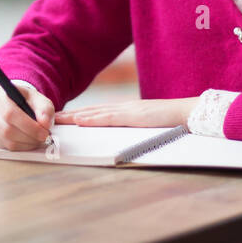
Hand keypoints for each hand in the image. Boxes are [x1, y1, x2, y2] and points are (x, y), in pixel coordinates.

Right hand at [0, 80, 54, 150]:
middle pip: (6, 129)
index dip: (28, 126)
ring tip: (36, 139)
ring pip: (5, 140)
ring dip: (25, 144)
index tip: (44, 132)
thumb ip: (45, 109)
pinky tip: (27, 141)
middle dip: (28, 137)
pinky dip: (19, 147)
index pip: (10, 113)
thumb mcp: (39, 99)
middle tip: (43, 138)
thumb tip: (45, 124)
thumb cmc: (26, 99)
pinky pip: (3, 146)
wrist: (14, 101)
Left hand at [55, 97, 197, 127]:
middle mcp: (124, 108)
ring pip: (96, 113)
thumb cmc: (173, 121)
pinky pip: (108, 118)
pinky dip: (91, 119)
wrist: (188, 113)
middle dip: (72, 114)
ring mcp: (128, 111)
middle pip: (93, 110)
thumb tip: (128, 134)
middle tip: (53, 117)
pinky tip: (78, 121)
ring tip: (58, 119)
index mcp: (128, 111)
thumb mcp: (150, 125)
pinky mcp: (132, 116)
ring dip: (75, 116)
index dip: (82, 114)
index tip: (66, 117)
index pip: (100, 112)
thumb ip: (137, 127)